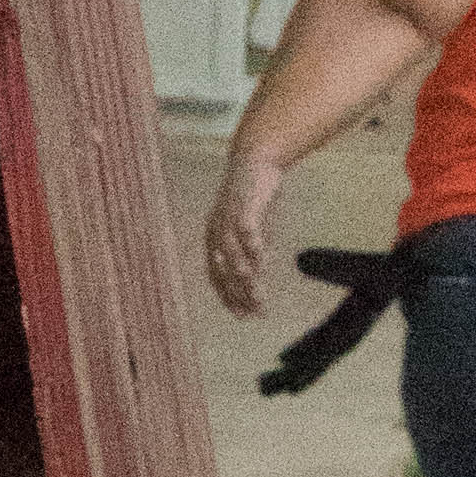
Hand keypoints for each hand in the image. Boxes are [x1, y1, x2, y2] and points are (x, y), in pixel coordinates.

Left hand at [206, 153, 281, 316]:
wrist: (255, 161)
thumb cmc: (253, 199)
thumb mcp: (252, 230)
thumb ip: (252, 253)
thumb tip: (257, 278)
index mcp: (214, 239)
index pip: (217, 275)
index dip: (228, 296)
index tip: (242, 315)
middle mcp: (216, 230)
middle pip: (223, 268)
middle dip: (237, 292)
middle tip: (252, 311)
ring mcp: (227, 217)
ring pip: (232, 251)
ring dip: (244, 273)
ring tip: (256, 292)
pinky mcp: (242, 203)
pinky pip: (245, 226)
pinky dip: (251, 242)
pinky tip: (261, 256)